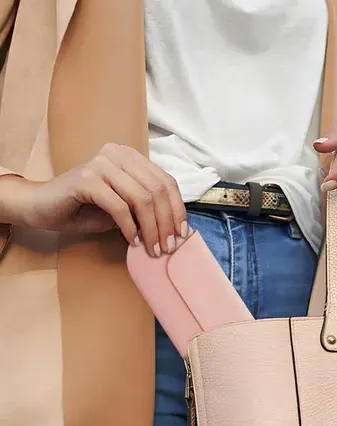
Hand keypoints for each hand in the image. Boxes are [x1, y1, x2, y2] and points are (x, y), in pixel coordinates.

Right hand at [0, 143, 187, 256]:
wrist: (43, 207)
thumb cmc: (86, 209)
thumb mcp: (125, 207)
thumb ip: (147, 208)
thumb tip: (175, 227)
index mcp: (131, 157)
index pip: (166, 181)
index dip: (177, 209)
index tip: (182, 233)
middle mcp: (118, 154)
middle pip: (157, 190)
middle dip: (166, 222)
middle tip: (168, 247)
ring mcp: (101, 163)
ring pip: (142, 198)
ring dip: (151, 229)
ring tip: (152, 249)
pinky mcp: (86, 179)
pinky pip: (118, 206)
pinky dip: (129, 227)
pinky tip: (132, 241)